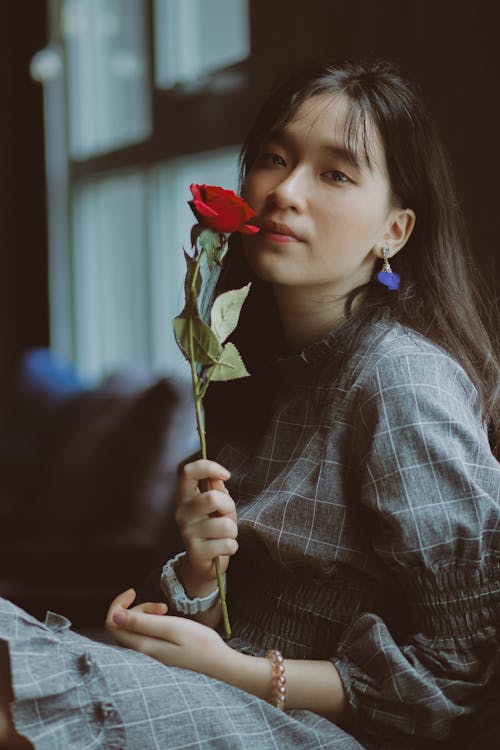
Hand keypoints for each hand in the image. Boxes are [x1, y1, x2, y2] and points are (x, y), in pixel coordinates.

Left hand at [106, 589, 236, 679]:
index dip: (118, 605)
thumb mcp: (171, 627)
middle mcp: (142, 652)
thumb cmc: (198, 643)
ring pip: (135, 628)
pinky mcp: (158, 651)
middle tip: (160, 605)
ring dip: (146, 613)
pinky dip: (152, 621)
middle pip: (123, 625)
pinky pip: (145, 633)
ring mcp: (150, 653)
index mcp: (142, 645)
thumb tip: (114, 617)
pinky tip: (166, 619)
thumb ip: (142, 623)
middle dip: (136, 608)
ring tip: (165, 610)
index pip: (113, 624)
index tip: (133, 592)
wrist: (218, 661)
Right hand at [176, 459, 237, 585]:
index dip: (208, 467)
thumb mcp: (219, 507)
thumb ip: (218, 491)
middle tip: (226, 516)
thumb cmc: (214, 529)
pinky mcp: (195, 552)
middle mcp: (182, 512)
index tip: (225, 475)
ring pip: (225, 525)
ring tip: (224, 536)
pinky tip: (222, 549)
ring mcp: (187, 532)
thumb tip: (218, 478)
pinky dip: (232, 547)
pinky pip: (227, 544)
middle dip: (229, 506)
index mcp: (186, 497)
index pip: (187, 472)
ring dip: (232, 531)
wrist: (204, 564)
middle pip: (212, 498)